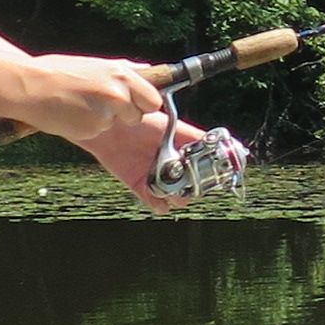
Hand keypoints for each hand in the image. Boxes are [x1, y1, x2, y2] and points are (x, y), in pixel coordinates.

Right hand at [13, 54, 167, 144]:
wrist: (28, 86)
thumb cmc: (59, 72)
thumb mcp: (97, 64)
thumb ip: (125, 70)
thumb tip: (151, 70)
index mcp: (122, 75)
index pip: (153, 99)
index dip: (144, 103)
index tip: (135, 102)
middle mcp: (118, 94)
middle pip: (139, 116)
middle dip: (128, 114)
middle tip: (106, 104)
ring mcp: (105, 114)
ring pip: (117, 124)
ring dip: (105, 119)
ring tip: (82, 104)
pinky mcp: (91, 129)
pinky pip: (98, 131)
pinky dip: (89, 125)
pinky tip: (73, 112)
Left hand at [84, 102, 207, 210]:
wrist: (109, 125)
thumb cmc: (137, 120)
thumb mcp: (169, 124)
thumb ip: (191, 135)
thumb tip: (215, 142)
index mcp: (183, 150)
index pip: (205, 167)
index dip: (210, 173)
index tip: (210, 172)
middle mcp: (173, 165)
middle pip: (194, 187)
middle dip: (194, 187)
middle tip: (187, 179)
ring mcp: (157, 176)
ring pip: (177, 198)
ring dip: (177, 196)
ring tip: (170, 187)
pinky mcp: (140, 185)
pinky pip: (155, 203)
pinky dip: (158, 203)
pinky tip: (157, 196)